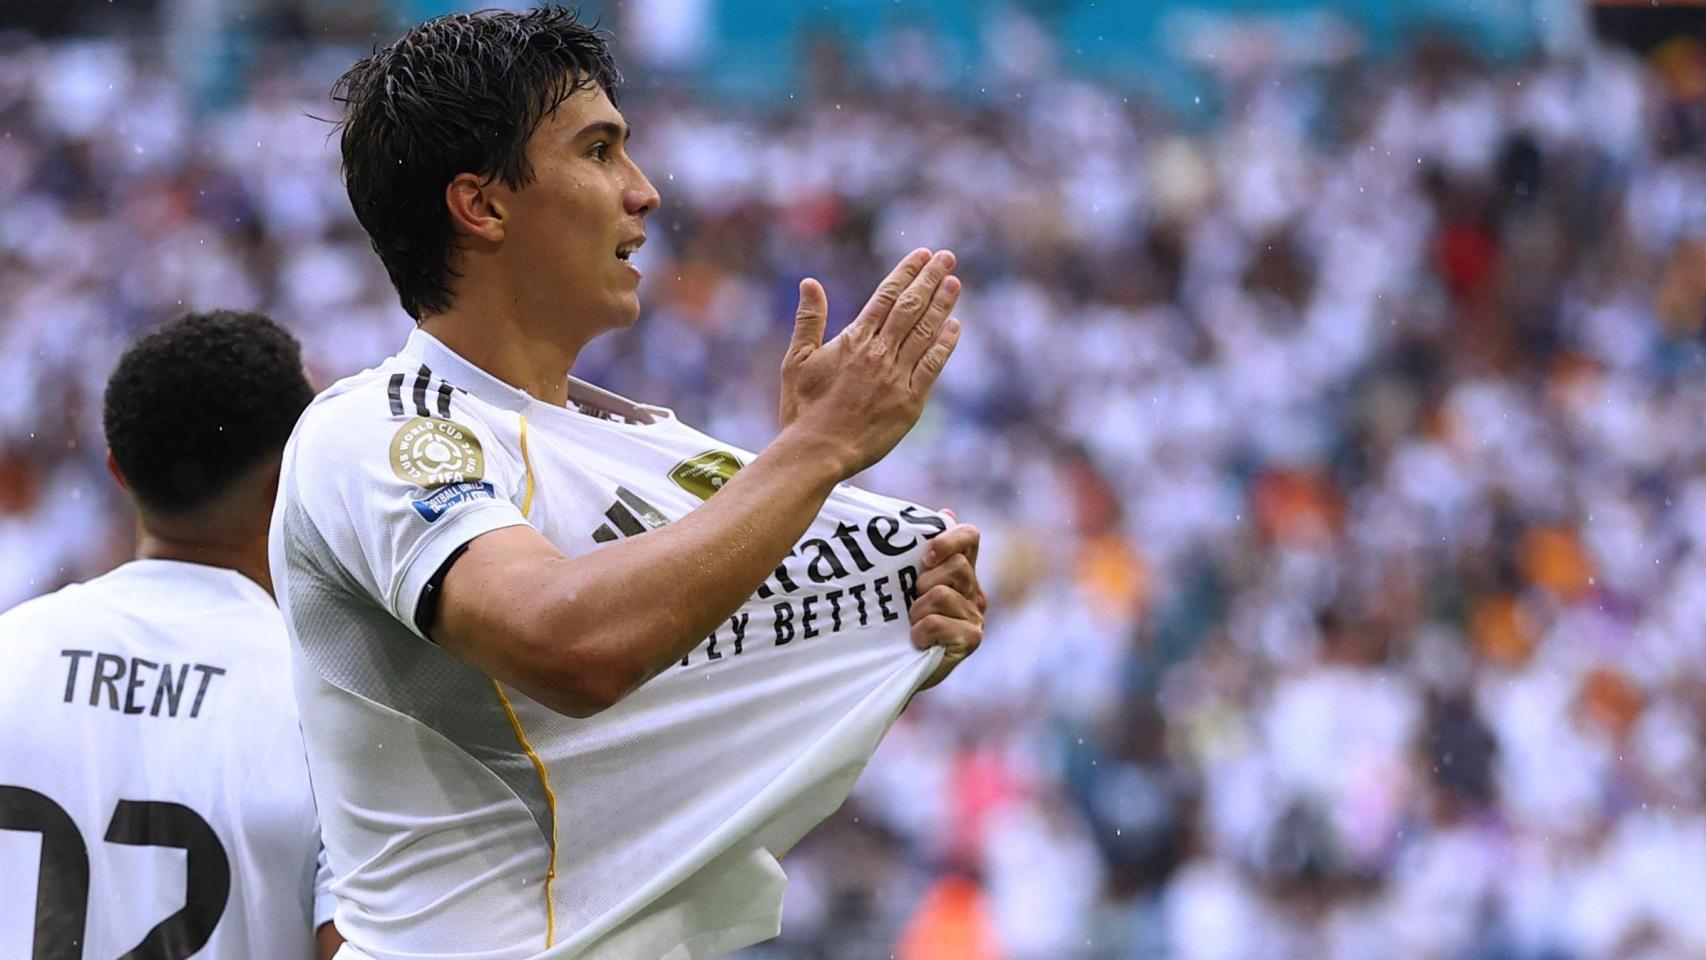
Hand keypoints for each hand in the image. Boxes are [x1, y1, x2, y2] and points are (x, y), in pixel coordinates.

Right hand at [778, 249, 962, 477]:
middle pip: (911, 307)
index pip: (886, 296)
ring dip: (942, 305)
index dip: (906, 272)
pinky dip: (944, 345)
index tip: (922, 255)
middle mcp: (879, 353)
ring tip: (955, 283)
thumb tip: (810, 283)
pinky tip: (954, 327)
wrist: (817, 451)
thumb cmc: (803, 409)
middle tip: (947, 258)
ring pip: (926, 332)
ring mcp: (897, 377)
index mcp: (854, 340)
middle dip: (931, 279)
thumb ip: (808, 321)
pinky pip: (932, 367)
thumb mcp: (796, 361)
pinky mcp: (910, 402)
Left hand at [909, 509, 985, 690]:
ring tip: (913, 624)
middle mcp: (974, 591)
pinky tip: (919, 641)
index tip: (924, 557)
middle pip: (956, 566)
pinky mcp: (972, 638)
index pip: (970, 537)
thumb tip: (946, 512)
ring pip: (941, 594)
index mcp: (961, 571)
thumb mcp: (906, 583)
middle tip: (913, 601)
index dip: (949, 538)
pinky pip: (937, 622)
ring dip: (917, 610)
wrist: (900, 667)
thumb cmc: (901, 622)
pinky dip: (921, 632)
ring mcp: (976, 615)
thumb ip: (921, 552)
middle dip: (925, 582)